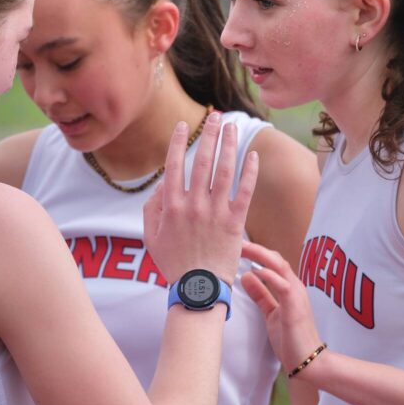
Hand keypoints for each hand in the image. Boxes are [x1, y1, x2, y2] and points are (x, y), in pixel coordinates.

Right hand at [143, 112, 258, 284]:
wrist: (199, 288)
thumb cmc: (173, 263)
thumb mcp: (151, 236)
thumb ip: (153, 207)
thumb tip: (162, 183)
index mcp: (171, 206)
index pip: (175, 165)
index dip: (179, 142)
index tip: (184, 125)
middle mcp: (194, 205)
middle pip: (203, 161)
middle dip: (210, 135)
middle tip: (217, 116)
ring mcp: (215, 213)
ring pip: (224, 171)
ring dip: (229, 145)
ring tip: (232, 127)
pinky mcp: (235, 222)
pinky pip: (244, 192)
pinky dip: (249, 172)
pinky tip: (252, 155)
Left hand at [240, 241, 324, 379]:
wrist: (308, 362)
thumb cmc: (290, 339)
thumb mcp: (270, 313)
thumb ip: (260, 295)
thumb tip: (246, 276)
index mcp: (288, 288)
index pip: (272, 262)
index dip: (255, 252)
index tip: (237, 246)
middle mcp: (294, 286)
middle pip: (275, 259)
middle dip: (255, 249)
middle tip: (236, 241)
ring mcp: (297, 295)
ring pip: (280, 266)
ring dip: (261, 255)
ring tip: (243, 248)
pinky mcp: (295, 307)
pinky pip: (284, 285)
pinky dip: (270, 276)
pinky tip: (256, 270)